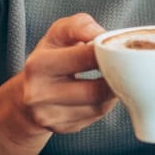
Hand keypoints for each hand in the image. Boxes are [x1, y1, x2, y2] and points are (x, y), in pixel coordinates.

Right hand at [5, 13, 116, 138]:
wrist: (26, 95)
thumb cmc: (50, 57)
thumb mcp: (58, 34)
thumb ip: (80, 26)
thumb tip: (102, 35)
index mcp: (39, 65)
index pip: (86, 58)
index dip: (109, 52)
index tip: (119, 49)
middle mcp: (39, 94)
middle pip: (95, 90)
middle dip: (116, 78)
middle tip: (127, 67)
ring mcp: (50, 116)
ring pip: (99, 107)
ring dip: (114, 92)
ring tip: (115, 78)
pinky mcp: (62, 129)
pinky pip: (95, 117)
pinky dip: (105, 104)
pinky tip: (103, 93)